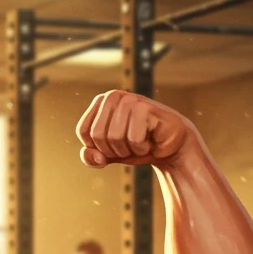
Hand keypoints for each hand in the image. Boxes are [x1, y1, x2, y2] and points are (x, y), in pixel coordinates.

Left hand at [76, 91, 192, 168]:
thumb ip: (91, 157)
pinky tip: (151, 140)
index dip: (97, 147)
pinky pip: (133, 139)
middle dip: (113, 149)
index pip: (84, 131)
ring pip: (115, 137)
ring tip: (140, 142)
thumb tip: (95, 158)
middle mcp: (113, 96)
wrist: (168, 147)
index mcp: (101, 102)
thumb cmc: (137, 146)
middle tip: (129, 145)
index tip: (114, 145)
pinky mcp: (147, 108)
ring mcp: (130, 99)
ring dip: (128, 149)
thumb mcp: (108, 154)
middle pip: (97, 134)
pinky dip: (141, 148)